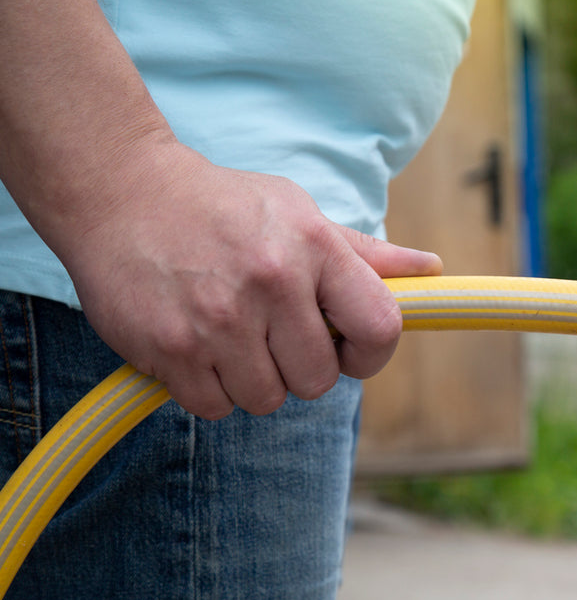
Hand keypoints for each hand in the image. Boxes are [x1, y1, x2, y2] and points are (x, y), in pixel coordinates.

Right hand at [54, 141, 440, 419]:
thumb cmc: (224, 206)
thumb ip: (365, 256)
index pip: (380, 329)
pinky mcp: (170, 348)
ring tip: (231, 336)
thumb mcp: (300, 214)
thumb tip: (433, 270)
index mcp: (315, 248)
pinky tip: (197, 346)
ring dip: (253, 381)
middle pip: (319, 381)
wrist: (120, 191)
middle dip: (301, 368)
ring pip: (266, 400)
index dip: (372, 355)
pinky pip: (213, 407)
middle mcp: (272, 284)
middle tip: (273, 334)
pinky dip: (208, 390)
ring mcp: (219, 319)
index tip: (349, 350)